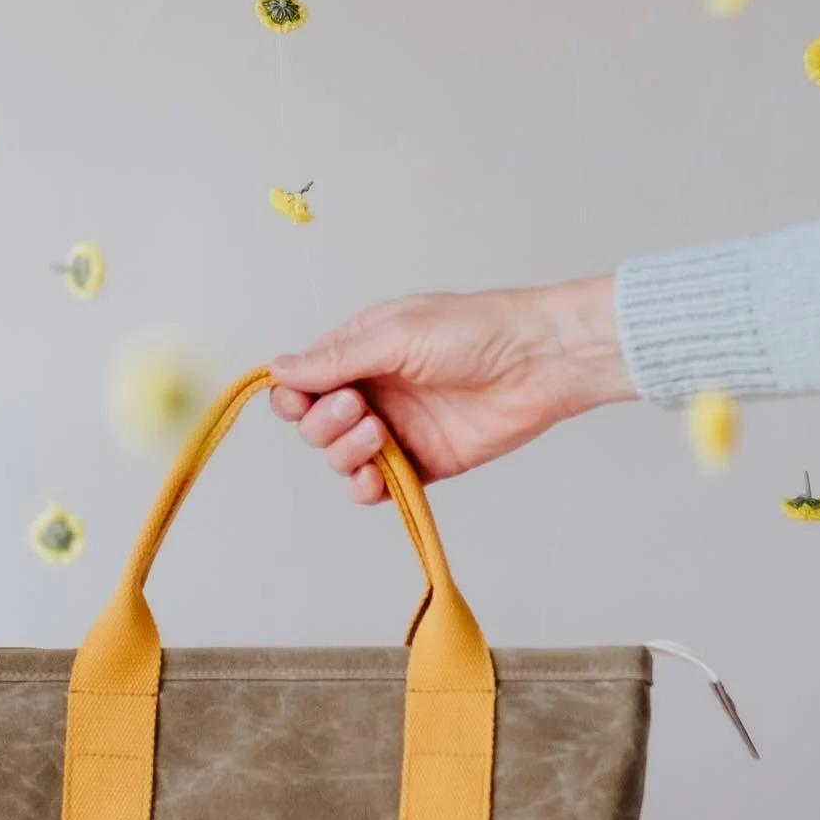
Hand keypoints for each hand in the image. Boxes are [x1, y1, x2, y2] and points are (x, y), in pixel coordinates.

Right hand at [269, 277, 635, 502]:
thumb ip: (338, 359)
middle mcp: (374, 390)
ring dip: (345, 452)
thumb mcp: (397, 334)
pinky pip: (376, 486)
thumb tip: (280, 369)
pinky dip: (365, 488)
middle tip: (359, 408)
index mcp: (361, 351)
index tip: (302, 399)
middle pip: (313, 423)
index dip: (293, 395)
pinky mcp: (422, 462)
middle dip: (323, 422)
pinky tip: (374, 478)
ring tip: (378, 434)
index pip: (302, 380)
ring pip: (339, 457)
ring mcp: (396, 428)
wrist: (539, 363)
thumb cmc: (476, 331)